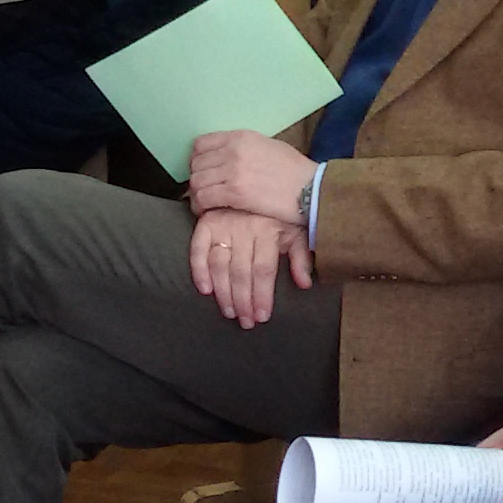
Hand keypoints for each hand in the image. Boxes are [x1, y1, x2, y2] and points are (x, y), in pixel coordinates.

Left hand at [185, 128, 316, 224]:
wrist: (311, 189)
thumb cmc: (295, 171)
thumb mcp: (268, 146)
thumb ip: (243, 149)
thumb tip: (224, 158)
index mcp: (241, 137)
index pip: (200, 144)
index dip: (198, 160)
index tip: (205, 172)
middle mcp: (233, 150)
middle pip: (196, 164)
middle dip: (198, 180)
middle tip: (206, 191)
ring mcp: (233, 171)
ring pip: (196, 182)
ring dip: (198, 195)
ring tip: (206, 203)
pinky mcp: (235, 192)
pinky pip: (204, 198)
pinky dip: (201, 207)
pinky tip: (208, 211)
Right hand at [186, 207, 313, 325]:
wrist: (259, 180)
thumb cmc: (281, 211)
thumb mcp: (297, 229)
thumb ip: (300, 256)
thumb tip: (305, 283)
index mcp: (268, 231)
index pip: (264, 271)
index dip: (262, 296)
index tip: (261, 317)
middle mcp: (244, 229)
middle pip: (241, 272)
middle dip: (243, 301)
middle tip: (245, 321)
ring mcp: (223, 225)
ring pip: (220, 265)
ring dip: (223, 292)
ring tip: (229, 312)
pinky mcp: (206, 222)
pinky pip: (198, 249)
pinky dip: (198, 269)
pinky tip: (205, 289)